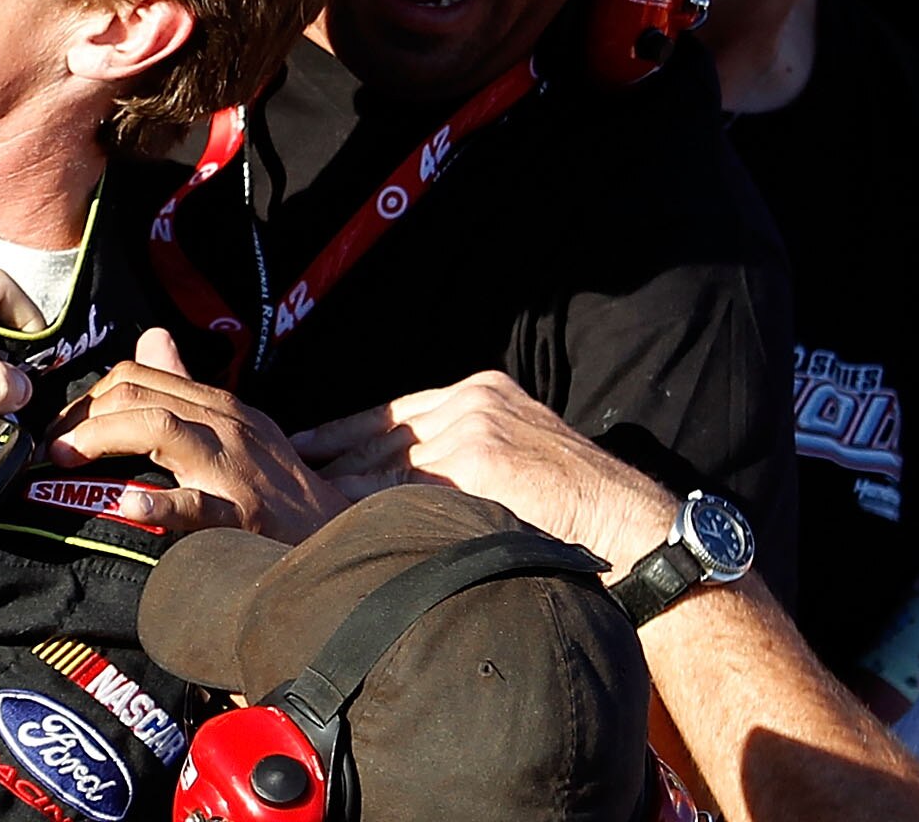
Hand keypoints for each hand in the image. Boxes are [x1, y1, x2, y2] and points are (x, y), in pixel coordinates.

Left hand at [44, 327, 346, 539]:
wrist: (338, 536)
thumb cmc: (280, 486)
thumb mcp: (239, 426)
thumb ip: (189, 386)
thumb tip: (152, 338)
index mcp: (220, 405)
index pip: (141, 375)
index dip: (90, 395)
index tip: (63, 426)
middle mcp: (225, 425)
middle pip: (140, 393)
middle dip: (83, 415)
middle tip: (49, 447)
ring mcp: (233, 468)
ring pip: (159, 428)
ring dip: (101, 438)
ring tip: (64, 458)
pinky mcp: (242, 516)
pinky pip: (194, 505)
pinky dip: (156, 503)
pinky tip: (124, 504)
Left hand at [292, 369, 677, 572]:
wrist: (631, 526)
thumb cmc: (578, 506)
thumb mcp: (519, 456)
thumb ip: (469, 456)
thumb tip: (412, 487)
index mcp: (483, 392)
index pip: (396, 411)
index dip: (345, 430)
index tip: (305, 445)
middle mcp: (474, 401)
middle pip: (383, 430)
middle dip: (333, 453)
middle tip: (287, 472)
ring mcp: (475, 428)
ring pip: (389, 459)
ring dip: (343, 482)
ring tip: (299, 499)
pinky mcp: (479, 462)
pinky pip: (408, 487)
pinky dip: (370, 503)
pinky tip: (337, 517)